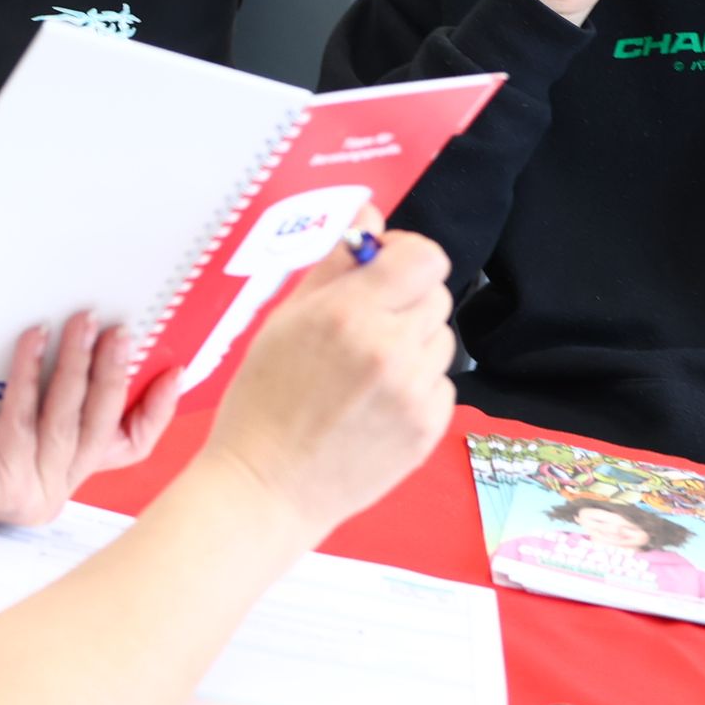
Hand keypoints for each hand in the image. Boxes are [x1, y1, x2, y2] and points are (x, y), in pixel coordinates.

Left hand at [0, 315, 182, 526]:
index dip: (155, 409)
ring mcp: (31, 492)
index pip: (126, 446)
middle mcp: (53, 490)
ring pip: (70, 420)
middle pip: (103, 426)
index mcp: (61, 474)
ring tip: (83, 320)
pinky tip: (32, 337)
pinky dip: (29, 372)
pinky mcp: (2, 483)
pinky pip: (25, 417)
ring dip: (78, 364)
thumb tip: (90, 333)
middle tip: (123, 327)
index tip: (173, 369)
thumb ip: (48, 393)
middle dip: (117, 371)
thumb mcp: (7, 408)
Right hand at [195, 233, 458, 534]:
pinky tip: (375, 405)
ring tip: (366, 373)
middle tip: (365, 329)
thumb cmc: (263, 403)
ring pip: (441, 340)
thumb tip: (368, 216)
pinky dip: (416, 389)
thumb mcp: (283, 321)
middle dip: (405, 303)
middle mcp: (389, 349)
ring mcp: (413, 393)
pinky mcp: (428, 429)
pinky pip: (441, 385)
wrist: (266, 488)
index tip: (384, 271)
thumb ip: (333, 265)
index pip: (424, 257)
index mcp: (349, 313)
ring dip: (413, 346)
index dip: (406, 258)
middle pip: (435, 295)